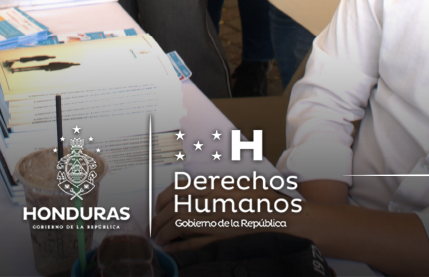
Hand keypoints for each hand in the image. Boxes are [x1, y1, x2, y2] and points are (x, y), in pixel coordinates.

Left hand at [152, 181, 294, 250]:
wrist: (275, 212)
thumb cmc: (257, 193)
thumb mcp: (232, 180)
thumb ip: (210, 185)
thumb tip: (188, 190)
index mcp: (213, 186)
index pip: (177, 189)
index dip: (162, 197)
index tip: (157, 204)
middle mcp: (210, 204)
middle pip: (174, 209)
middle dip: (158, 217)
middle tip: (153, 223)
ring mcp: (215, 222)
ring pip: (180, 226)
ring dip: (164, 232)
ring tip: (159, 236)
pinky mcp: (220, 238)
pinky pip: (193, 244)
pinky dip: (178, 247)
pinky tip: (169, 249)